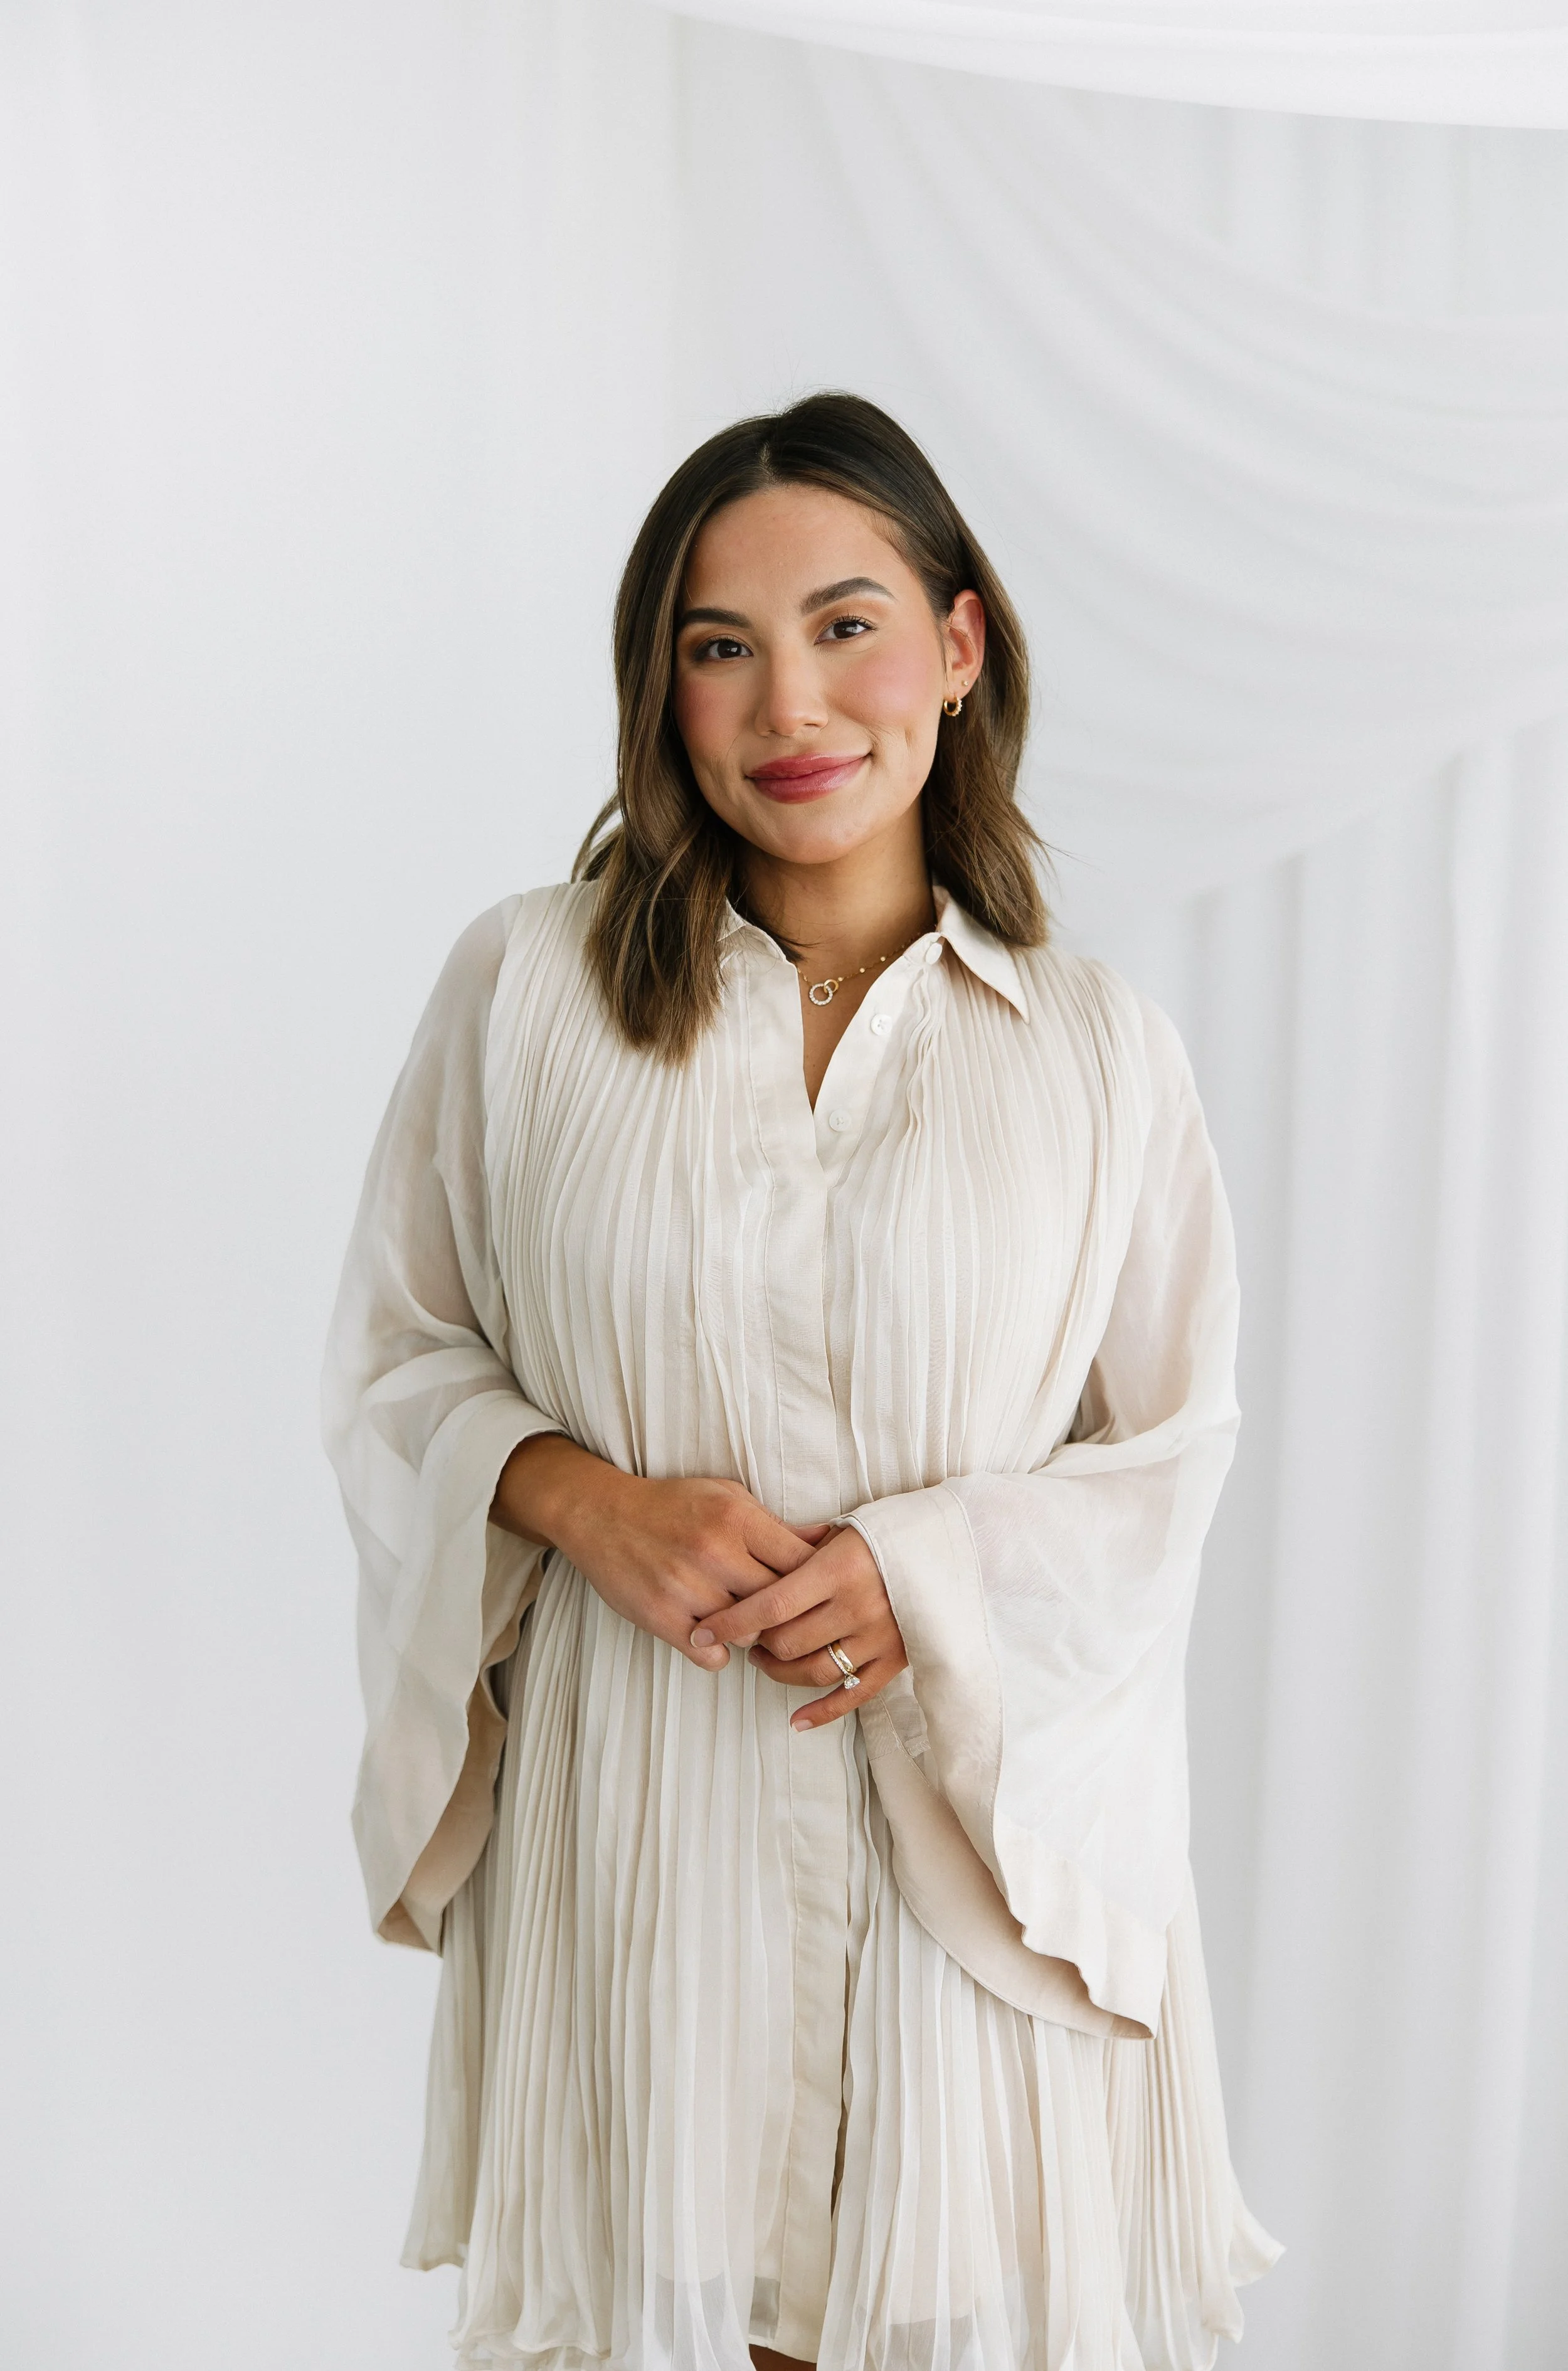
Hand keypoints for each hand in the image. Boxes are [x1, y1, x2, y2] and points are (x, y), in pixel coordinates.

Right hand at [492, 1435, 820, 1669]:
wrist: (600, 1513)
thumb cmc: (671, 1505)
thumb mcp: (727, 1497)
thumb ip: (775, 1524)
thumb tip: (828, 1540)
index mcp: (738, 1518)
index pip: (802, 1563)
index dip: (814, 1582)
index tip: (814, 1590)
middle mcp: (715, 1552)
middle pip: (780, 1602)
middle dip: (786, 1613)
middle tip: (784, 1615)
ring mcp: (686, 1587)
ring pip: (749, 1634)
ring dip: (751, 1633)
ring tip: (743, 1620)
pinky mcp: (661, 1617)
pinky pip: (712, 1656)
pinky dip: (717, 1651)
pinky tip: (713, 1634)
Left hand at [688, 1522, 906, 1729]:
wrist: (947, 1547)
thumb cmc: (883, 1533)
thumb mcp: (840, 1531)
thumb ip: (797, 1551)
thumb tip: (745, 1564)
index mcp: (838, 1569)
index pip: (771, 1604)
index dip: (731, 1622)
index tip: (703, 1630)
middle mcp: (858, 1606)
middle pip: (787, 1643)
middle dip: (755, 1644)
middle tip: (743, 1636)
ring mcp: (879, 1637)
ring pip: (813, 1672)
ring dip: (779, 1672)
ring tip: (765, 1659)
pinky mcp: (896, 1659)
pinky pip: (853, 1696)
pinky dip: (822, 1712)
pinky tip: (796, 1721)